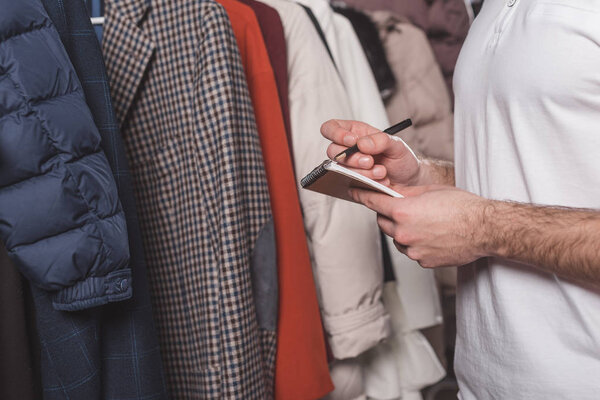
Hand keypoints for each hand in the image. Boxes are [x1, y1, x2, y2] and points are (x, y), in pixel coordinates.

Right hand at [321, 119, 422, 187]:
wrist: (410, 182)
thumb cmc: (402, 159)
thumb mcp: (397, 145)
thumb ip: (381, 140)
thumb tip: (361, 143)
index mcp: (355, 133)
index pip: (331, 128)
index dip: (336, 133)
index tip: (352, 141)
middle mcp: (348, 149)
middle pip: (332, 151)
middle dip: (352, 158)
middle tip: (370, 161)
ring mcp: (349, 167)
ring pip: (341, 169)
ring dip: (362, 172)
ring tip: (382, 172)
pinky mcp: (352, 182)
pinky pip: (349, 183)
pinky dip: (365, 183)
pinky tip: (379, 181)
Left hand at [349, 185, 489, 267]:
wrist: (485, 229)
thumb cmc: (463, 207)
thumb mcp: (430, 191)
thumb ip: (406, 194)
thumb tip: (392, 193)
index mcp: (404, 212)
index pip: (373, 202)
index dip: (361, 195)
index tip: (354, 192)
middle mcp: (404, 233)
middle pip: (382, 222)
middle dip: (388, 214)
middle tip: (401, 208)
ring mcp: (412, 250)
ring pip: (396, 238)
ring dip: (402, 230)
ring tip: (423, 223)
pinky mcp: (422, 261)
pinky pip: (411, 250)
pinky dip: (415, 243)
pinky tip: (431, 235)